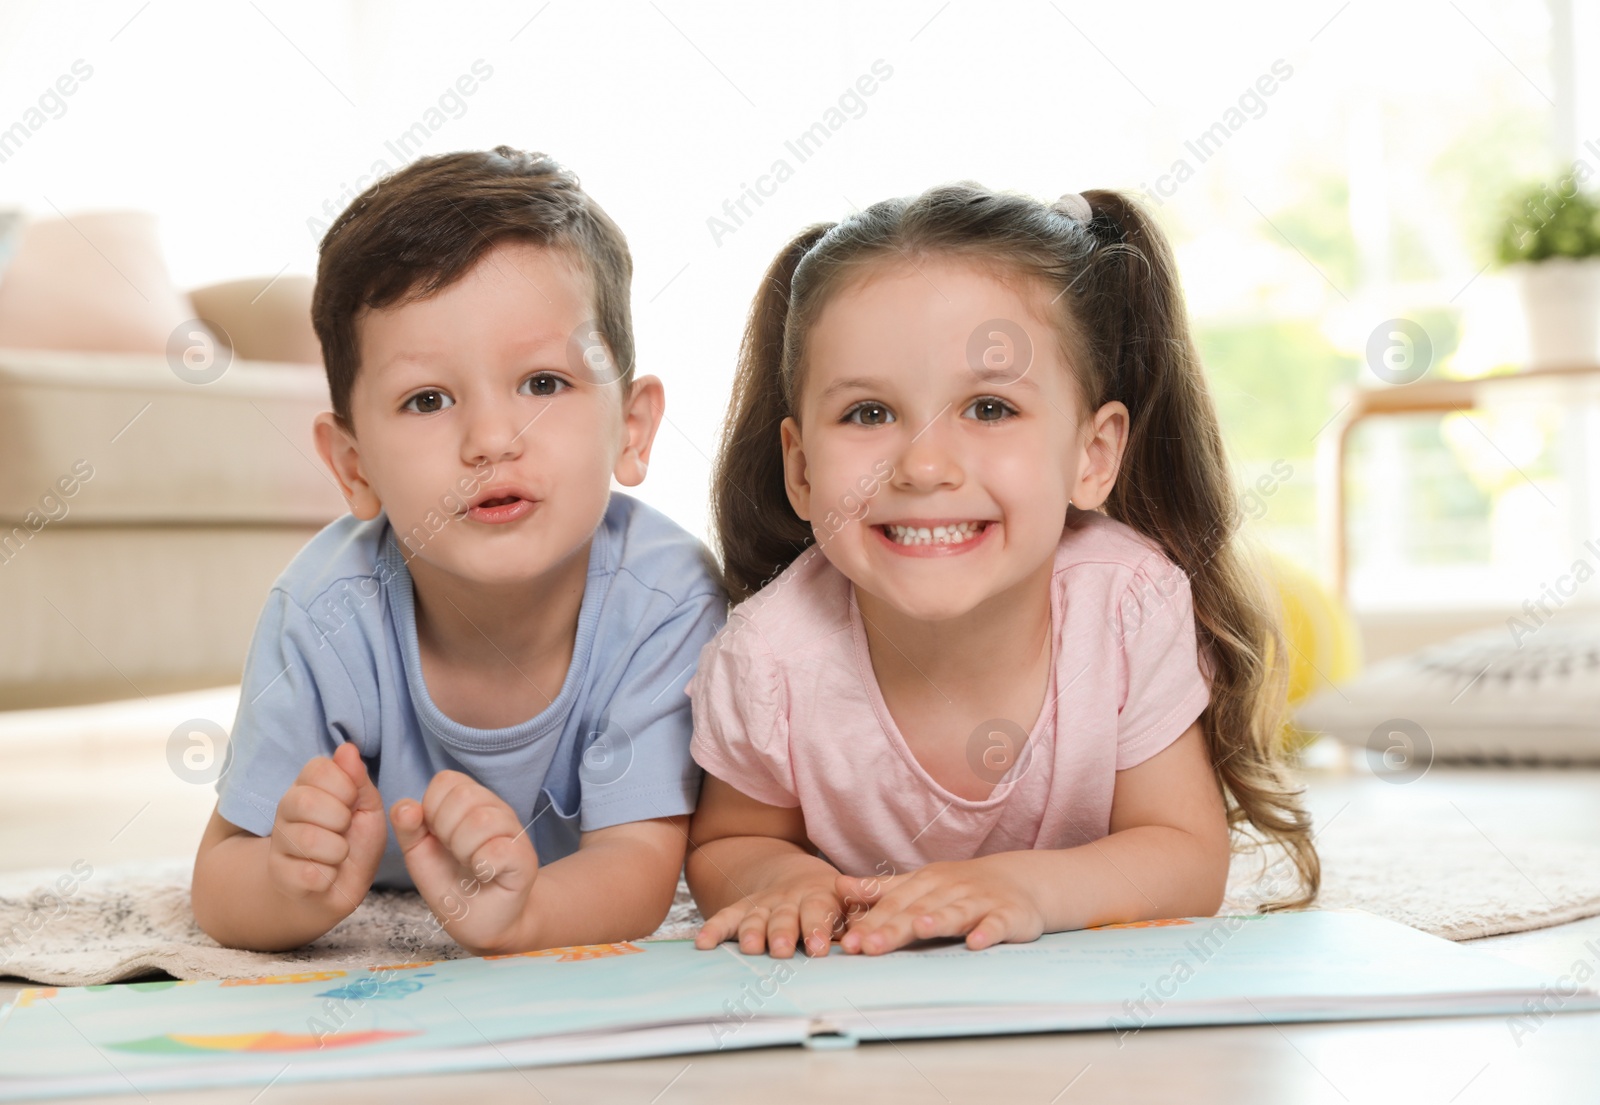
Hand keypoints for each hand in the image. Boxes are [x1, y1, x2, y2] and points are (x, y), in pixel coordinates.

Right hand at [267, 742, 386, 915]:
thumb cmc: (356, 840)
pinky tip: (327, 874)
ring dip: (337, 851)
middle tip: (345, 830)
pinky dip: (328, 877)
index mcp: (308, 786)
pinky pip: (307, 873)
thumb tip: (347, 749)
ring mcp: (279, 842)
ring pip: (306, 839)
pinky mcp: (279, 875)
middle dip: (339, 819)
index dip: (344, 787)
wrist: (341, 885)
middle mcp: (286, 809)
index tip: (352, 803)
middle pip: (305, 801)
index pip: (317, 769)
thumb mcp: (368, 806)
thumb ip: (358, 779)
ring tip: (338, 855)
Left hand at [389, 771, 538, 953]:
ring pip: (483, 820)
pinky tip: (485, 875)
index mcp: (468, 802)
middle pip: (464, 795)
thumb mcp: (418, 854)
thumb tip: (406, 806)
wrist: (480, 921)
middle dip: (447, 831)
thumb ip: (407, 827)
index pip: (446, 780)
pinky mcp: (525, 859)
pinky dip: (483, 867)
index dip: (432, 809)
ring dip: (465, 851)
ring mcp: (513, 832)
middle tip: (455, 854)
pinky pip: (499, 850)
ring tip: (470, 865)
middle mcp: (495, 809)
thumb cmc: (451, 883)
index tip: (438, 836)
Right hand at [694, 863, 850, 957]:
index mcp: (820, 897)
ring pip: (756, 917)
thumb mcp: (850, 907)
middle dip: (782, 932)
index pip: (818, 910)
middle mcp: (790, 900)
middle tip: (781, 950)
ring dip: (752, 933)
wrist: (798, 878)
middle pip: (784, 916)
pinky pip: (726, 918)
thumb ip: (856, 923)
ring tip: (750, 949)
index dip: (818, 929)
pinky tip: (702, 944)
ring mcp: (764, 905)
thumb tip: (866, 944)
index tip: (819, 949)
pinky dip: (713, 930)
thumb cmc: (833, 905)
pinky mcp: (742, 910)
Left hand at [835, 856, 1045, 954]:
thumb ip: (880, 889)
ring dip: (938, 920)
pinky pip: (996, 924)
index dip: (870, 923)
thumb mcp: (919, 883)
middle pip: (918, 910)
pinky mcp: (1007, 914)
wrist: (1021, 880)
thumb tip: (838, 886)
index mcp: (925, 883)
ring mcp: (979, 901)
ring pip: (955, 912)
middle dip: (892, 928)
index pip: (893, 905)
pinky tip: (976, 943)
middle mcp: (949, 890)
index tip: (848, 942)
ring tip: (919, 929)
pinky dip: (987, 932)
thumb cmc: (961, 887)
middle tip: (868, 946)